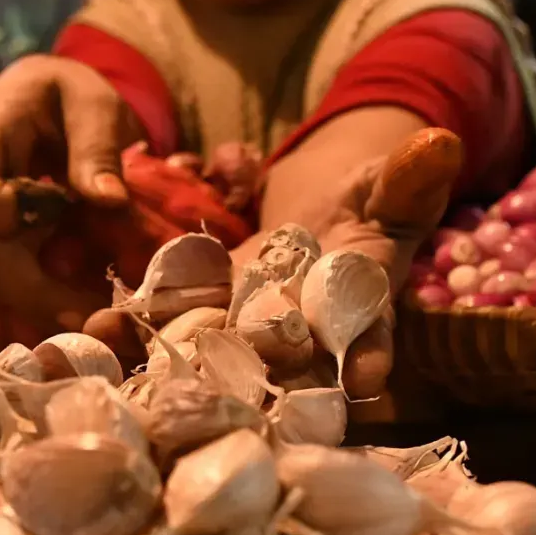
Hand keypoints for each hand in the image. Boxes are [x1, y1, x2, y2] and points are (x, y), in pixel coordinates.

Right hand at [0, 55, 139, 332]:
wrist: (58, 101)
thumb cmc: (70, 92)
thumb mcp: (91, 101)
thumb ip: (96, 144)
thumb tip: (107, 200)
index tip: (48, 213)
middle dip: (29, 287)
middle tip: (88, 315)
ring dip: (45, 302)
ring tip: (98, 320)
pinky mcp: (11, 243)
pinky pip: (22, 277)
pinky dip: (54, 296)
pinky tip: (93, 309)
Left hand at [87, 128, 461, 398]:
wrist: (319, 219)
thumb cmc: (367, 206)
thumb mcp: (387, 189)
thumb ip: (406, 180)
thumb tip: (441, 143)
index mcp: (361, 310)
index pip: (371, 335)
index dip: (368, 355)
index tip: (365, 381)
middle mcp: (304, 341)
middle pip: (280, 365)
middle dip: (250, 377)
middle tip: (220, 392)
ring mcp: (248, 339)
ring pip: (214, 358)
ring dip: (173, 361)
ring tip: (132, 357)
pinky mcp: (202, 323)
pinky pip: (168, 332)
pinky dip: (133, 330)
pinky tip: (94, 328)